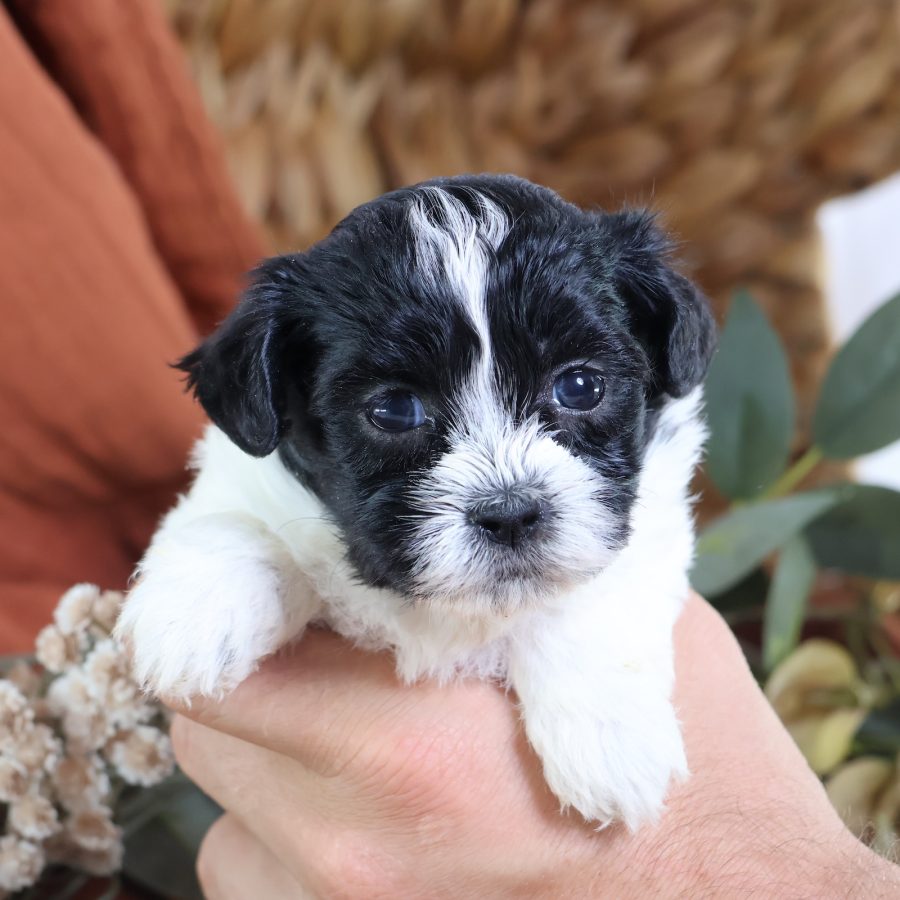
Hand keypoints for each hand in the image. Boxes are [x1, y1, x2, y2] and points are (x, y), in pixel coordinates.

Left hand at [170, 595, 899, 897]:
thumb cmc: (701, 773)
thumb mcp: (615, 631)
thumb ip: (506, 576)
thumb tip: (436, 533)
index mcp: (407, 751)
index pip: (214, 665)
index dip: (227, 607)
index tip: (269, 585)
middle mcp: (349, 850)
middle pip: (209, 737)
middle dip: (255, 677)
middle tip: (326, 650)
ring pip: (223, 826)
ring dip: (268, 771)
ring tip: (349, 743)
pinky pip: (261, 888)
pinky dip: (287, 849)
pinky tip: (368, 821)